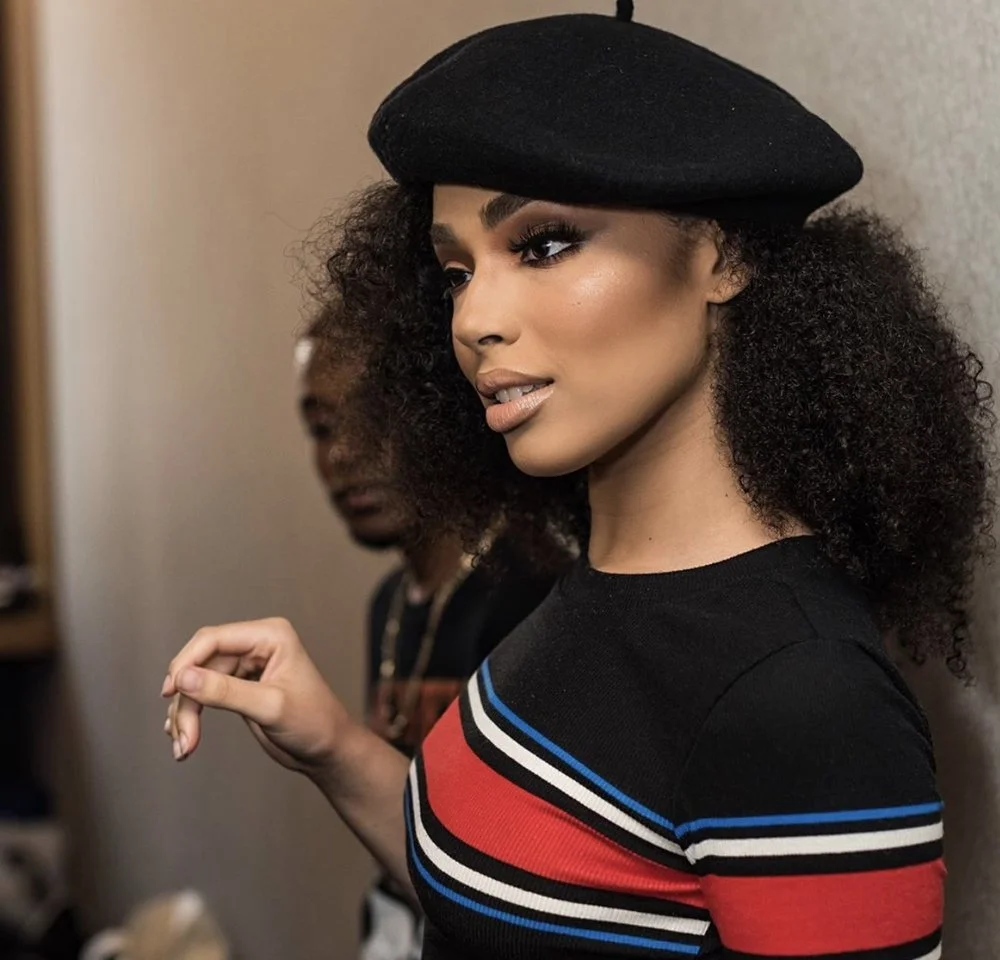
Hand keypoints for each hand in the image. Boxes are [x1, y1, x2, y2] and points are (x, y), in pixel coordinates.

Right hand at [161, 617, 348, 777]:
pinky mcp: (238, 686)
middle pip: (199, 663)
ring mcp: (246, 665)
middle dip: (186, 699)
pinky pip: (202, 694)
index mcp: (270, 635)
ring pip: (196, 682)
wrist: (327, 750)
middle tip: (182, 735)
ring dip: (184, 714)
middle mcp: (256, 645)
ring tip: (184, 747)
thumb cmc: (314, 723)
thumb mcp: (269, 707)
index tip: (170, 692)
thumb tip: (183, 677)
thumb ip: (225, 692)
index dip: (185, 662)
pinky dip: (190, 716)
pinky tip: (184, 739)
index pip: (213, 639)